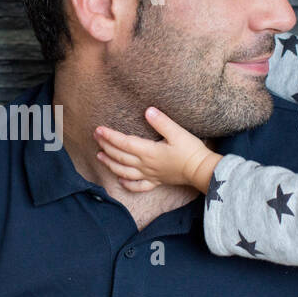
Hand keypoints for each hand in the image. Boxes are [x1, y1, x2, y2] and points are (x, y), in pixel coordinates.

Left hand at [94, 107, 218, 192]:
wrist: (202, 170)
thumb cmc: (191, 151)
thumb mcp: (177, 132)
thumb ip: (161, 122)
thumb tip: (148, 111)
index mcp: (149, 152)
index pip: (124, 143)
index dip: (110, 136)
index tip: (98, 130)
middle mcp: (145, 165)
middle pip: (120, 156)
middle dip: (106, 146)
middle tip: (95, 137)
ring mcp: (150, 175)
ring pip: (124, 171)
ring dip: (110, 164)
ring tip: (100, 157)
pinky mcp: (157, 182)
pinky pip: (138, 186)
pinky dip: (127, 184)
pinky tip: (120, 180)